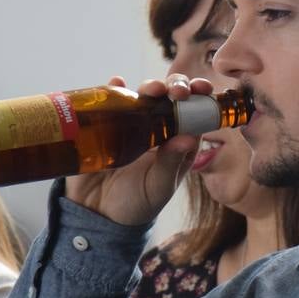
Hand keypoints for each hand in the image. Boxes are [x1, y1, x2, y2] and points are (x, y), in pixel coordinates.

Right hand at [66, 74, 213, 226]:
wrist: (96, 215)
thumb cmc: (135, 204)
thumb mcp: (158, 188)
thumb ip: (171, 164)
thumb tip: (189, 137)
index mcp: (177, 142)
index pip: (194, 113)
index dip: (200, 97)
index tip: (202, 89)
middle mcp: (157, 128)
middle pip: (170, 97)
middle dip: (176, 86)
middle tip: (176, 91)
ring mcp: (131, 123)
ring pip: (144, 95)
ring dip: (150, 86)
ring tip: (151, 90)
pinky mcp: (107, 122)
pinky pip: (112, 100)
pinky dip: (115, 87)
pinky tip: (116, 82)